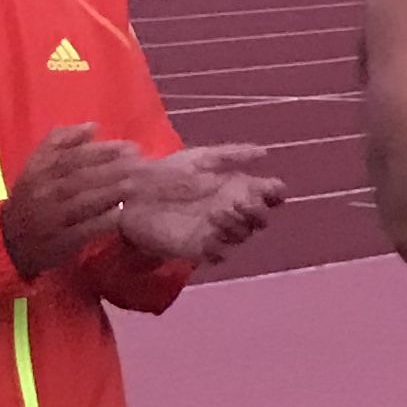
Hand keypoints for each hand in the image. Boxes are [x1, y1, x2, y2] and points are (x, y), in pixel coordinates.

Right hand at [0, 123, 144, 276]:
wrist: (8, 240)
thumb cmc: (31, 197)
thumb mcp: (37, 166)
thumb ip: (60, 142)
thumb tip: (92, 126)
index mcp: (38, 171)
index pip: (71, 157)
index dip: (102, 151)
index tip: (131, 147)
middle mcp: (42, 192)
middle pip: (80, 178)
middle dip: (113, 169)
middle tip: (142, 165)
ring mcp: (50, 218)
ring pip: (82, 202)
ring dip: (110, 193)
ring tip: (136, 185)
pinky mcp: (58, 242)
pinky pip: (81, 230)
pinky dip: (101, 222)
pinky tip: (121, 215)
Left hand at [113, 144, 286, 262]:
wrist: (131, 195)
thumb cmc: (165, 173)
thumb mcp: (198, 158)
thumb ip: (230, 155)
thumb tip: (265, 153)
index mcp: (236, 189)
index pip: (270, 196)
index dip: (276, 194)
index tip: (271, 190)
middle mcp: (232, 211)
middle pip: (261, 219)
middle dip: (257, 213)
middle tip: (240, 203)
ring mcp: (217, 231)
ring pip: (243, 235)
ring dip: (237, 225)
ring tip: (218, 213)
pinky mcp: (200, 248)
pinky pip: (221, 254)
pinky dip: (221, 245)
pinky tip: (210, 231)